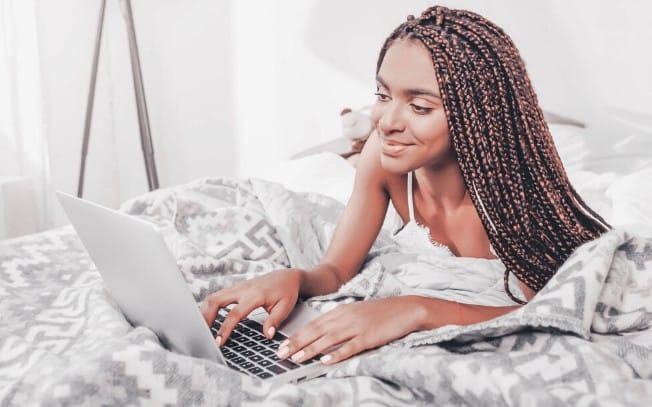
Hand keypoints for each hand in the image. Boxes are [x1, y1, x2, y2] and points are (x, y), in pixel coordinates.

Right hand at [200, 268, 302, 345]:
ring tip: (200, 329)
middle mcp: (243, 289)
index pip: (235, 313)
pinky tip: (206, 319)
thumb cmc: (287, 292)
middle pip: (215, 300)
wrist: (288, 276)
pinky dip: (209, 307)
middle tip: (200, 335)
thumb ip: (275, 321)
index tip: (218, 342)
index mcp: (255, 295)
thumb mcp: (286, 307)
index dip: (225, 329)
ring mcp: (237, 287)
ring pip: (213, 297)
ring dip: (204, 312)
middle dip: (205, 317)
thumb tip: (267, 335)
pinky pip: (217, 296)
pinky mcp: (235, 288)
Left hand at [277, 296, 430, 364]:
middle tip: (280, 353)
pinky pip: (349, 347)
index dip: (297, 334)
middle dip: (297, 343)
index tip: (282, 344)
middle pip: (316, 331)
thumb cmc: (380, 312)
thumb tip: (320, 333)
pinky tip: (325, 360)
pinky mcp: (369, 337)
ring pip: (328, 339)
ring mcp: (357, 327)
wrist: (405, 308)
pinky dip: (336, 354)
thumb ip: (338, 320)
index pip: (313, 324)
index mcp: (341, 310)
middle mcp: (345, 317)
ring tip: (296, 358)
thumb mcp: (355, 312)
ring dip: (311, 349)